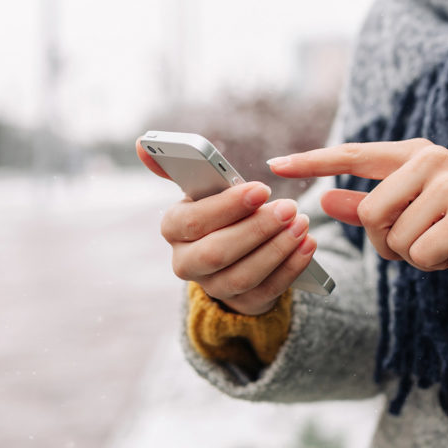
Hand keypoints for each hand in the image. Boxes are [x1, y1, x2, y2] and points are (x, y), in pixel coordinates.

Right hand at [136, 138, 316, 315]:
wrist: (237, 255)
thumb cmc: (222, 213)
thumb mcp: (204, 192)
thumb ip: (182, 168)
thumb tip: (140, 144)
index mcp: (174, 229)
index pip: (192, 221)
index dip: (228, 207)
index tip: (261, 189)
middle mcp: (186, 263)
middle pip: (217, 252)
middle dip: (256, 229)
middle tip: (289, 207)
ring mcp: (214, 288)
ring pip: (243, 275)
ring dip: (277, 249)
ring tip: (302, 224)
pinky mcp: (243, 303)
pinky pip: (268, 291)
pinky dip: (291, 267)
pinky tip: (307, 245)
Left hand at [267, 138, 447, 282]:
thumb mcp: (410, 209)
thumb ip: (366, 204)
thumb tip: (324, 200)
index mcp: (413, 154)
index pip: (353, 155)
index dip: (313, 161)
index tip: (275, 164)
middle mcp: (431, 161)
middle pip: (370, 214)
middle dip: (385, 240)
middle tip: (418, 238)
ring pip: (394, 238)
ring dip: (410, 254)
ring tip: (440, 242)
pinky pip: (418, 254)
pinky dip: (430, 264)